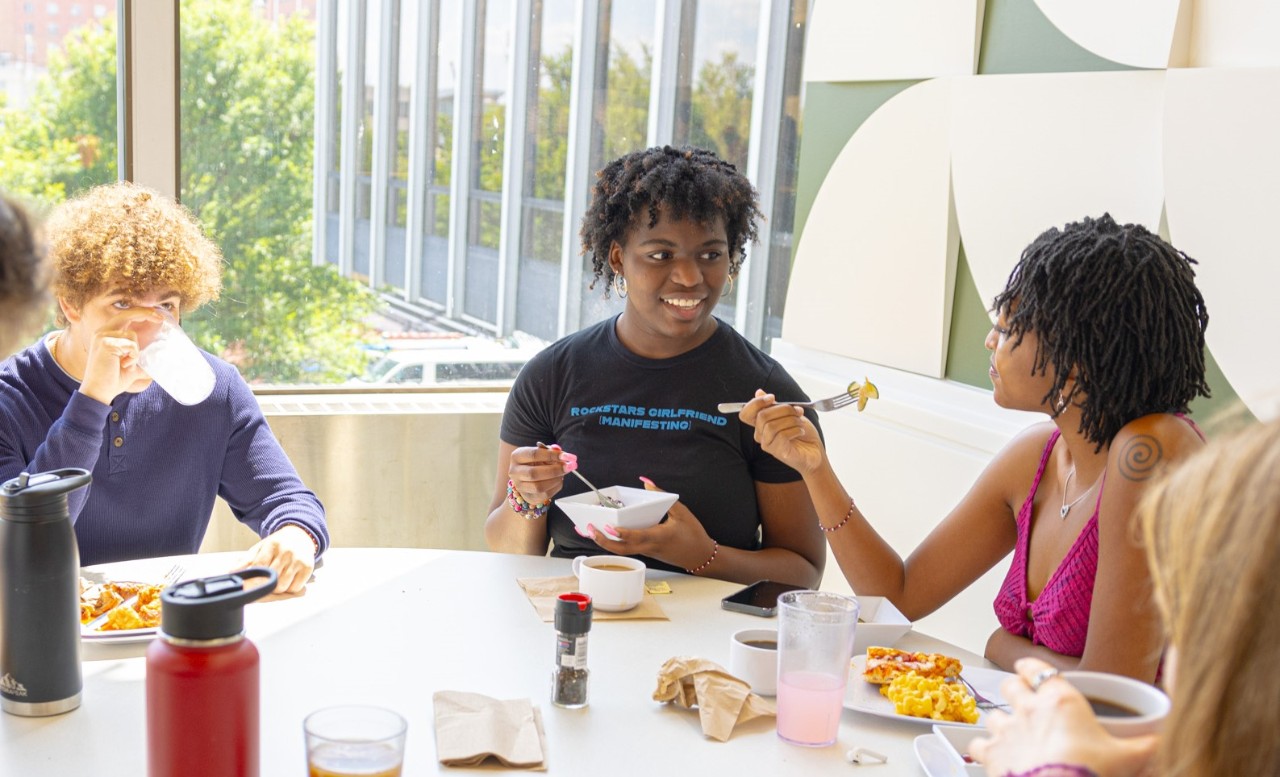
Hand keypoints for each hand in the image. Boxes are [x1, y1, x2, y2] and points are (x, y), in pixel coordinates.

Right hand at [78, 307, 163, 404]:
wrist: (99, 392)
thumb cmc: (112, 379)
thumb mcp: (131, 366)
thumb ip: (141, 358)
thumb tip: (161, 360)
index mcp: (106, 334)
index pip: (124, 316)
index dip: (141, 313)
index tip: (157, 316)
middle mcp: (102, 332)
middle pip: (127, 314)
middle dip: (146, 313)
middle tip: (161, 318)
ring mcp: (102, 336)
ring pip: (132, 336)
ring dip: (135, 353)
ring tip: (126, 365)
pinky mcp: (106, 343)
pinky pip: (131, 346)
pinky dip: (133, 357)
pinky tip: (123, 365)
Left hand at [238, 525, 316, 593]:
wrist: (301, 535)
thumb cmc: (278, 544)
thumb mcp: (260, 547)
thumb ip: (246, 560)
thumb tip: (232, 572)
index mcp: (272, 545)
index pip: (259, 567)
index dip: (252, 580)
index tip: (247, 588)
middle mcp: (286, 552)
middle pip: (271, 580)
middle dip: (265, 585)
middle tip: (264, 583)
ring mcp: (298, 560)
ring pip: (282, 587)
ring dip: (278, 588)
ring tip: (277, 580)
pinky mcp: (308, 567)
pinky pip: (296, 588)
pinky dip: (290, 588)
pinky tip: (289, 580)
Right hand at [507, 443, 568, 505]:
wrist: (528, 477)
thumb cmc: (536, 462)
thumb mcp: (542, 453)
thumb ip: (552, 451)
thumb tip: (562, 453)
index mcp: (517, 456)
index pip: (534, 455)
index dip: (551, 455)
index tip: (566, 456)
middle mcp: (514, 472)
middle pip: (534, 473)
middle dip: (554, 470)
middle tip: (568, 466)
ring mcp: (520, 486)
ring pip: (539, 487)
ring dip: (556, 479)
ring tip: (563, 473)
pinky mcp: (528, 497)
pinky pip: (545, 495)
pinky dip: (556, 487)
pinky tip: (559, 480)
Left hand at [586, 477, 714, 570]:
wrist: (700, 556)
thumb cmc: (693, 533)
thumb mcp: (682, 512)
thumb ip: (662, 496)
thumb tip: (646, 482)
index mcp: (659, 536)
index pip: (636, 537)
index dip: (621, 533)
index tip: (608, 526)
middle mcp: (650, 547)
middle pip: (622, 549)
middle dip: (604, 541)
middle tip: (589, 529)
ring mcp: (647, 552)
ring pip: (622, 551)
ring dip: (605, 543)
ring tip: (590, 530)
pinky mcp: (646, 553)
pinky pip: (627, 549)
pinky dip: (614, 543)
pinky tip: (604, 534)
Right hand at [739, 389, 826, 474]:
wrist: (814, 451)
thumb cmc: (802, 433)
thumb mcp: (789, 414)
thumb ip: (774, 405)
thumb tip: (759, 392)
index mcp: (761, 424)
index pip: (745, 414)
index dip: (755, 403)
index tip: (772, 398)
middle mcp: (761, 435)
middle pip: (762, 416)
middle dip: (783, 409)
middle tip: (797, 411)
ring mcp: (768, 445)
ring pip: (771, 425)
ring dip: (791, 420)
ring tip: (800, 423)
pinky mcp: (778, 452)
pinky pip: (781, 435)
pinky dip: (795, 429)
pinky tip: (801, 431)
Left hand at [969, 658, 1155, 776]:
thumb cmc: (1089, 774)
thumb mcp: (1127, 759)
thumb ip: (1147, 747)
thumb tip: (1165, 741)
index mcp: (1059, 701)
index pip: (1037, 668)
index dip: (1031, 667)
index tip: (1030, 669)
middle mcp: (1027, 709)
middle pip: (1010, 686)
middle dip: (1014, 689)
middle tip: (1021, 697)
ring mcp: (1006, 730)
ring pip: (993, 713)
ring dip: (1000, 720)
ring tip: (1010, 730)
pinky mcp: (990, 753)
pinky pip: (977, 743)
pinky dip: (983, 747)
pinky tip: (991, 752)